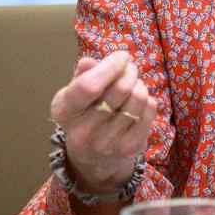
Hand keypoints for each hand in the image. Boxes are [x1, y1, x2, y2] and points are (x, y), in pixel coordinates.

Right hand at [49, 52, 154, 194]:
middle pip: (120, 89)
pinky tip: (137, 101)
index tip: (121, 56)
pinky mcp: (131, 147)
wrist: (94, 158)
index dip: (110, 67)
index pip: (89, 86)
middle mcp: (84, 130)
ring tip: (132, 84)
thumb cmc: (85, 115)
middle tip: (129, 67)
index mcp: (64, 112)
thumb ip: (81, 77)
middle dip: (129, 71)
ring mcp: (109, 142)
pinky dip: (147, 99)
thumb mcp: (74, 96)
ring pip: (138, 98)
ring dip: (139, 84)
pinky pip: (149, 110)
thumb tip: (89, 62)